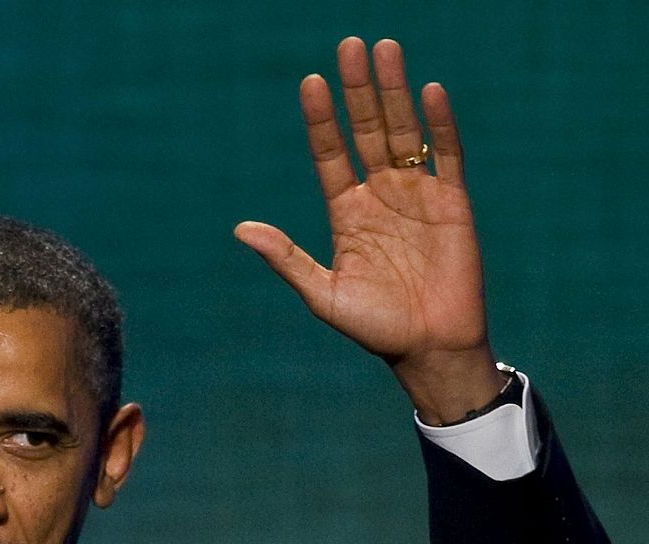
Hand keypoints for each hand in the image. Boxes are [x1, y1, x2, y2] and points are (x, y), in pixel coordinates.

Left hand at [235, 37, 505, 424]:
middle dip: (357, 90)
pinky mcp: (452, 203)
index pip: (330, 154)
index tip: (310, 83)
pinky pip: (446, 155)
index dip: (321, 120)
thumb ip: (286, 258)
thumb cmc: (374, 327)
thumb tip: (240, 229)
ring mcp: (417, 195)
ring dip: (394, 92)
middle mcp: (380, 195)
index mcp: (346, 213)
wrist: (427, 348)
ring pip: (403, 132)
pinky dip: (439, 125)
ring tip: (384, 49)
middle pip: (366, 131)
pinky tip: (428, 92)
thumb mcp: (321, 292)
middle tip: (349, 45)